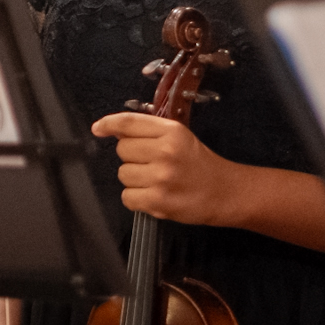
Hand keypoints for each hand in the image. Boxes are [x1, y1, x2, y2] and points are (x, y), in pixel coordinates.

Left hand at [91, 112, 237, 225]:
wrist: (225, 192)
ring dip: (135, 179)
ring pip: (123, 174)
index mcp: (171, 132)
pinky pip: (127, 197)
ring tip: (157, 181)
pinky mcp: (158, 202)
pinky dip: (136, 198)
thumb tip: (109, 128)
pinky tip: (154, 195)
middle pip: (122, 150)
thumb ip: (147, 130)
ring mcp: (161, 178)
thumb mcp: (179, 137)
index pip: (129, 123)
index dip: (109, 124)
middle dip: (133, 157)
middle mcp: (165, 152)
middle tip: (153, 163)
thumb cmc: (199, 163)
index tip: (99, 128)